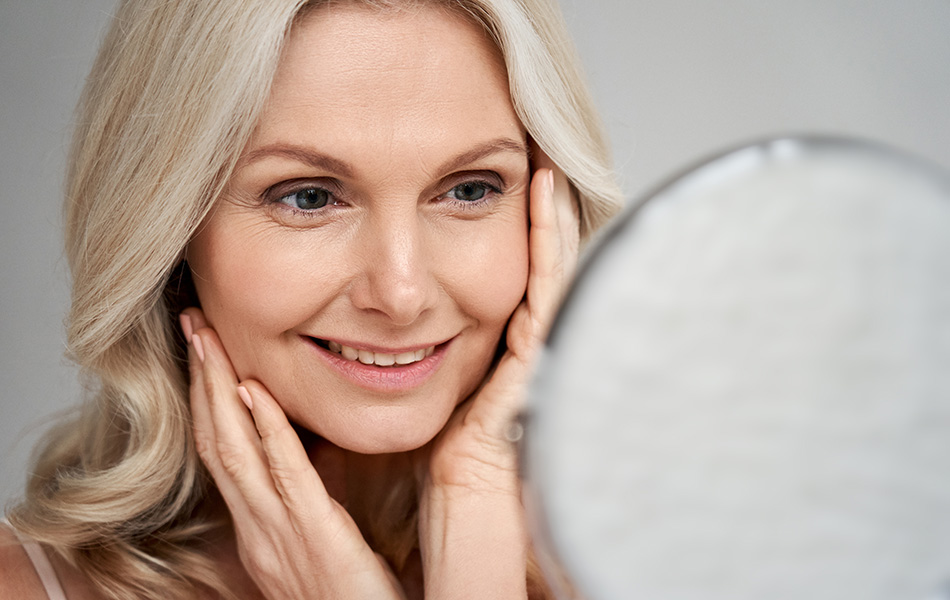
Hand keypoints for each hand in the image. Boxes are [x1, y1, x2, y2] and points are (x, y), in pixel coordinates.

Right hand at [181, 308, 405, 599]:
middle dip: (202, 379)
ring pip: (237, 451)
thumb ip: (303, 504)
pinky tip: (256, 393)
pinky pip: (287, 476)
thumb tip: (301, 461)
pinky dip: (268, 431)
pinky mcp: (317, 536)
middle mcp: (259, 527)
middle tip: (191, 324)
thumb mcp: (316, 545)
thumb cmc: (348, 599)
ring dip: (221, 390)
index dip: (206, 397)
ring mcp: (281, 532)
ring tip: (208, 340)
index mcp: (259, 527)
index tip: (202, 349)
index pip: (221, 452)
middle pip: (217, 441)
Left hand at [419, 146, 579, 597]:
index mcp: (492, 340)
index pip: (500, 274)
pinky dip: (550, 235)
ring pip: (546, 262)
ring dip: (545, 213)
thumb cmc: (437, 449)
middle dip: (529, 213)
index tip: (490, 187)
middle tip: (528, 162)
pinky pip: (548, 280)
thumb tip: (363, 319)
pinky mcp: (541, 345)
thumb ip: (405, 350)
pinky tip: (547, 194)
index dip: (505, 232)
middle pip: (527, 260)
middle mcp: (520, 333)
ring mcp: (534, 338)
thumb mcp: (415, 384)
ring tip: (542, 163)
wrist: (465, 494)